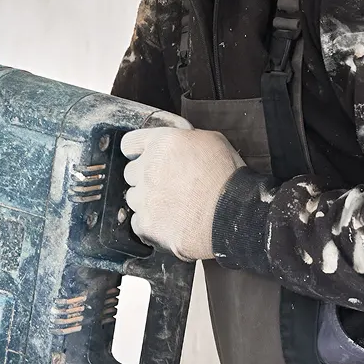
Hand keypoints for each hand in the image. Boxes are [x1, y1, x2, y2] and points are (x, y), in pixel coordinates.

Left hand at [121, 126, 244, 260]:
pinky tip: (170, 221)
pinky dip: (150, 223)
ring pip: (134, 198)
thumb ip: (184, 140)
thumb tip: (177, 143)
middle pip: (130, 173)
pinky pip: (138, 222)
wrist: (233, 214)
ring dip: (147, 201)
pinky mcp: (146, 223)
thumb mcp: (212, 141)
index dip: (136, 151)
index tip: (141, 157)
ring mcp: (144, 198)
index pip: (130, 143)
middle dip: (145, 177)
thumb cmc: (228, 177)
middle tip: (168, 184)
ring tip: (173, 205)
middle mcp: (147, 169)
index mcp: (162, 144)